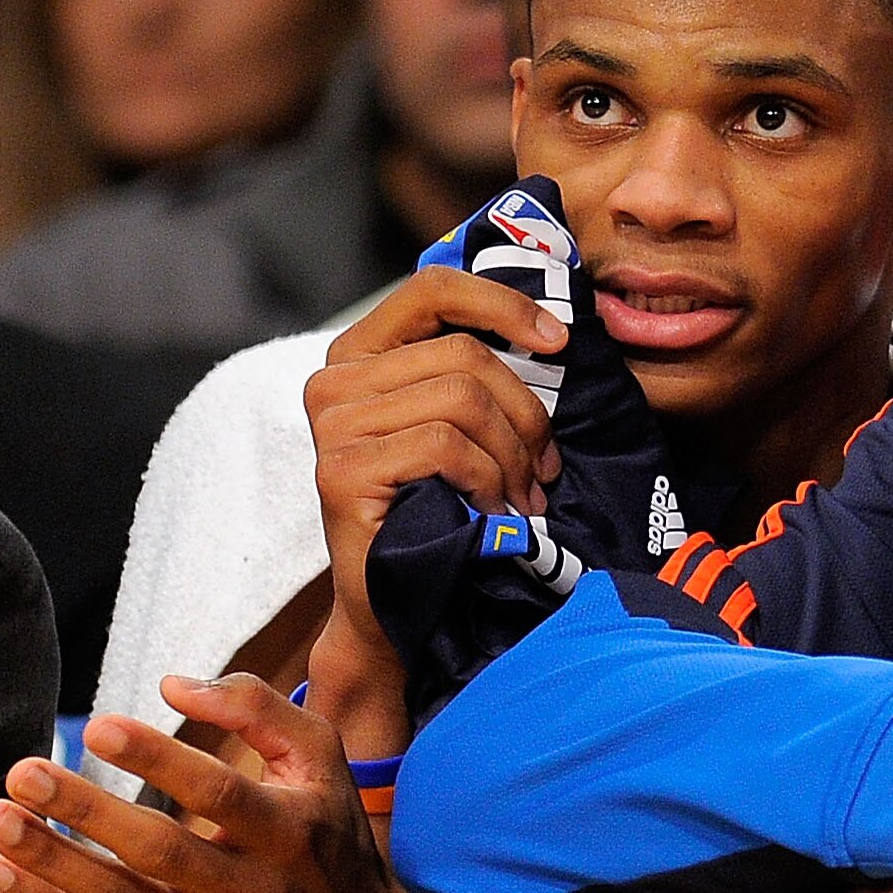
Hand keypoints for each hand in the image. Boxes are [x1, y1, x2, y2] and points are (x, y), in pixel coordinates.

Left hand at [0, 673, 457, 892]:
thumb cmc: (331, 845)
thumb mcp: (323, 766)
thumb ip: (258, 710)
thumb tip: (170, 683)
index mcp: (292, 833)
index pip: (219, 794)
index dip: (158, 760)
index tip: (97, 727)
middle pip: (160, 852)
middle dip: (85, 812)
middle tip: (21, 771)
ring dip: (51, 863)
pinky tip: (3, 876)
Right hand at [303, 267, 568, 708]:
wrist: (395, 602)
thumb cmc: (438, 511)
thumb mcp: (459, 427)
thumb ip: (476, 375)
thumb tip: (554, 333)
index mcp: (362, 354)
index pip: (433, 290)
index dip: (504, 305)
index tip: (560, 341)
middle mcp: (334, 381)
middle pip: (463, 354)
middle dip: (525, 414)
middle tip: (546, 470)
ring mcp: (333, 425)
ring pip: (461, 399)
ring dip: (512, 456)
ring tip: (523, 498)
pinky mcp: (342, 471)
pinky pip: (445, 447)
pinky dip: (487, 480)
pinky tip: (491, 511)